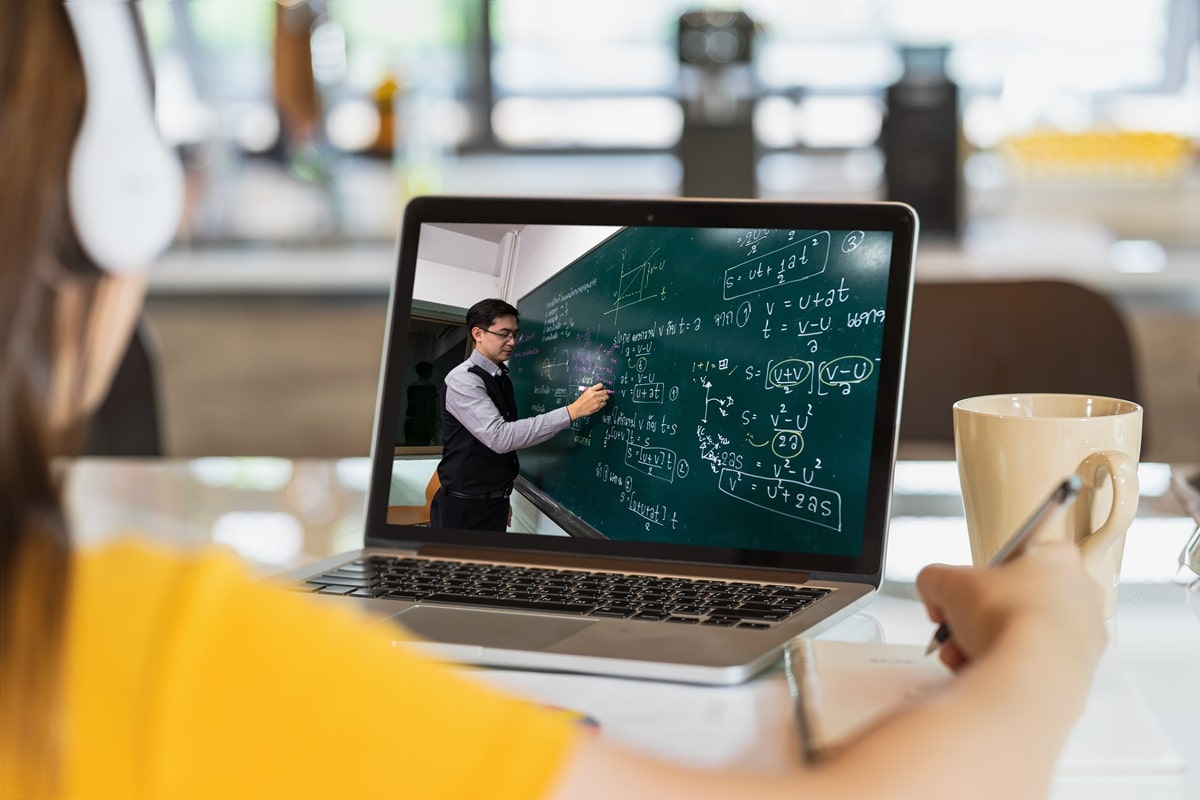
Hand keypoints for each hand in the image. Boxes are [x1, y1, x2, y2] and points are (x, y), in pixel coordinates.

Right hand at [567, 384, 607, 419]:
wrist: (577, 409)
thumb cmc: (580, 401)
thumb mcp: (585, 393)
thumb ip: (592, 391)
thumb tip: (600, 389)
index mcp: (590, 390)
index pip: (600, 385)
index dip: (603, 387)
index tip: (603, 388)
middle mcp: (594, 395)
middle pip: (605, 391)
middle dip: (606, 392)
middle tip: (605, 394)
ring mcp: (596, 401)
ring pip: (606, 397)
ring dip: (605, 398)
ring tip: (602, 399)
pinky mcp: (598, 406)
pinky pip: (604, 403)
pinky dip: (603, 403)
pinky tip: (600, 403)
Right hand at [917, 542, 1106, 673]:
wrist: (1031, 676)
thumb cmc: (1004, 619)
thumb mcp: (946, 583)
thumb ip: (934, 580)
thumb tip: (934, 594)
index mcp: (1058, 558)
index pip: (1013, 559)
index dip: (979, 578)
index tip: (962, 593)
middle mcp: (1082, 594)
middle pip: (1015, 601)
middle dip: (977, 619)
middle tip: (954, 629)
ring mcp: (1087, 636)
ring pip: (1023, 635)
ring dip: (985, 644)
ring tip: (960, 656)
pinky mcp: (1083, 672)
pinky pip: (1035, 664)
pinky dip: (1007, 668)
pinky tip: (982, 673)